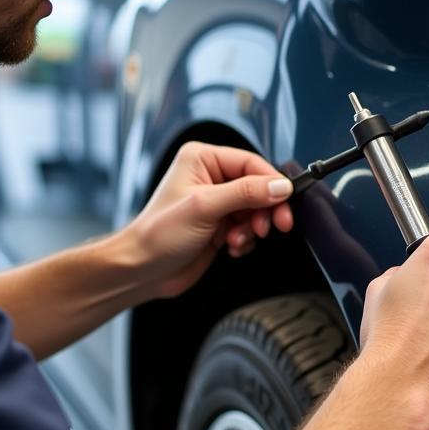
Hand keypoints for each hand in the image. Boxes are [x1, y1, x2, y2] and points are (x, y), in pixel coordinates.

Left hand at [127, 142, 293, 299]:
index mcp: (202, 159)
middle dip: (265, 209)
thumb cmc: (158, 234)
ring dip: (252, 228)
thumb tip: (279, 186)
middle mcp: (210, 177)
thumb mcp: (205, 207)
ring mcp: (217, 202)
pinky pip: (249, 227)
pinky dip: (246, 239)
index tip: (286, 200)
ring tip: (236, 239)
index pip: (251, 163)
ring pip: (257, 209)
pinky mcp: (220, 224)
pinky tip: (230, 246)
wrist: (142, 270)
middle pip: (259, 187)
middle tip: (274, 225)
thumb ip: (246, 193)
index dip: (271, 183)